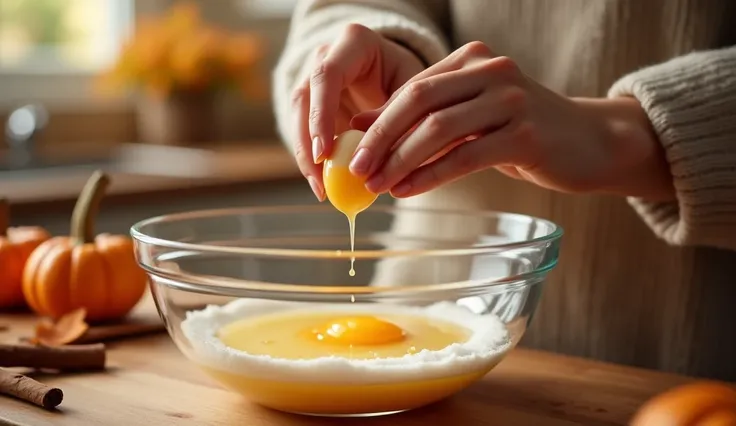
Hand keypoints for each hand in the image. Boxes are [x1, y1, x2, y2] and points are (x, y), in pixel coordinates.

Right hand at [290, 24, 424, 199]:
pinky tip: (323, 185)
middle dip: (308, 142)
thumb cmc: (412, 80)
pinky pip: (303, 132)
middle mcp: (325, 56)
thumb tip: (378, 153)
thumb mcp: (414, 91)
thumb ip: (397, 114)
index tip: (325, 151)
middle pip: (303, 98)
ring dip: (305, 156)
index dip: (321, 114)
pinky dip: (312, 160)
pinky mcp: (310, 104)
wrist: (399, 73)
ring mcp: (312, 78)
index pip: (327, 75)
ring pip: (295, 117)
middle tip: (319, 178)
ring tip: (321, 189)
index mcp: (353, 42)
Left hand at [349, 41, 674, 201]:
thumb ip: (424, 118)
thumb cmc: (522, 132)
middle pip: (419, 100)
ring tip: (378, 186)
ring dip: (401, 160)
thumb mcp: (470, 118)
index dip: (378, 120)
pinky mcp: (525, 134)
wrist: (591, 143)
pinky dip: (431, 176)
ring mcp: (511, 99)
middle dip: (381, 137)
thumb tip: (363, 127)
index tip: (350, 150)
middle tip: (356, 169)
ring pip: (439, 129)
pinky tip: (408, 191)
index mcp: (474, 61)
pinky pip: (465, 156)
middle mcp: (491, 71)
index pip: (413, 88)